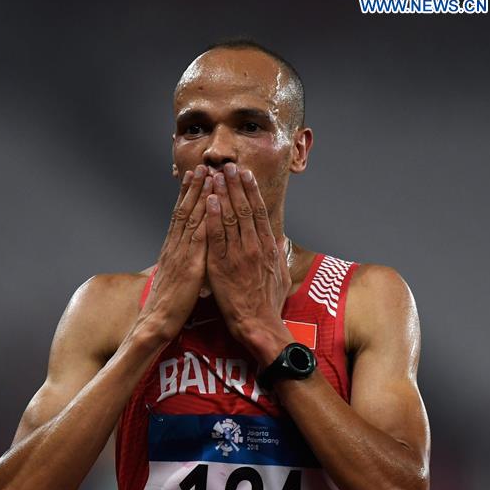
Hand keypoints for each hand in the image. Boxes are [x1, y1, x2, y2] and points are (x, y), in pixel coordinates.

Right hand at [137, 165, 212, 343]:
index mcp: (172, 249)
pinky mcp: (190, 265)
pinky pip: (200, 237)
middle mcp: (175, 246)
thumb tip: (187, 255)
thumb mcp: (175, 277)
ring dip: (201, 195)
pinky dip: (207, 218)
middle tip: (202, 166)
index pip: (180, 216)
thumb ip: (181, 263)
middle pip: (185, 210)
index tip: (193, 177)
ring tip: (208, 175)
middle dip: (194, 187)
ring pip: (192, 218)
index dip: (187, 195)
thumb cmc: (168, 304)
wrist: (157, 321)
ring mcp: (182, 254)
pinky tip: (213, 205)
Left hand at [205, 163, 293, 364]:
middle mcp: (254, 246)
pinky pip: (216, 237)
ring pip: (231, 218)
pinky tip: (210, 201)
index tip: (246, 175)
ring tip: (217, 175)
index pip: (259, 212)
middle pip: (245, 209)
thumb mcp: (279, 275)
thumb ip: (277, 254)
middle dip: (237, 185)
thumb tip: (278, 239)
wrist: (258, 324)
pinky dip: (213, 217)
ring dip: (224, 194)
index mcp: (267, 247)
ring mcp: (238, 255)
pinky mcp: (222, 265)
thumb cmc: (268, 304)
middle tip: (229, 166)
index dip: (251, 192)